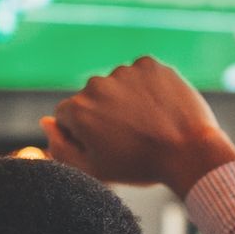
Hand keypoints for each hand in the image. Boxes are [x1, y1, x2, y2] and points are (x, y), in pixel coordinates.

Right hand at [43, 57, 234, 197]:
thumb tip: (46, 122)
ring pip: (116, 85)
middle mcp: (96, 84)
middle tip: (129, 137)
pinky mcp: (149, 64)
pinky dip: (146, 88)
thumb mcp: (92, 169)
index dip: (83, 133)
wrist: (188, 152)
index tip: (105, 145)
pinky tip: (158, 109)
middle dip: (103, 114)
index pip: (66, 116)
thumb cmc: (139, 166)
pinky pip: (140, 74)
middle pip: (91, 98)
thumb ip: (60, 147)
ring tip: (147, 124)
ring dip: (125, 100)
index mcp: (77, 109)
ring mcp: (124, 71)